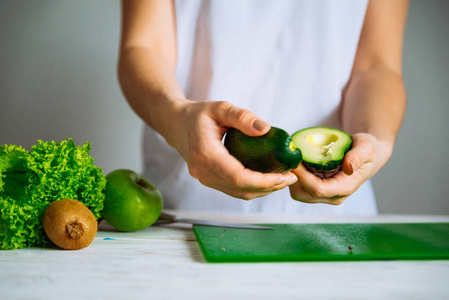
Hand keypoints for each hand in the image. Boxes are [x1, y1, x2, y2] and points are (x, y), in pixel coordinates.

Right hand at [168, 100, 297, 199]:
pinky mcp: (209, 180)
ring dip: (263, 190)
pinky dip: (252, 187)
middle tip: (291, 176)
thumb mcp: (220, 108)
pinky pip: (233, 190)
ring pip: (238, 193)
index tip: (284, 175)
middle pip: (241, 189)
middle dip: (269, 187)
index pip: (238, 177)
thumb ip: (242, 117)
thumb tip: (265, 129)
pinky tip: (267, 178)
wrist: (176, 124)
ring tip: (283, 178)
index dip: (264, 181)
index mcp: (206, 154)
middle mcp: (203, 171)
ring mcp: (205, 179)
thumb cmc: (197, 114)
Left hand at [289, 133, 390, 204]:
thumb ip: (358, 156)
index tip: (293, 161)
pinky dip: (294, 174)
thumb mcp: (367, 147)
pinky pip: (299, 186)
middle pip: (302, 194)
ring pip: (298, 192)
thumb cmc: (368, 149)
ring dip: (291, 176)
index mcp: (345, 188)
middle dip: (292, 178)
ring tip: (290, 157)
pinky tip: (295, 159)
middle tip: (287, 157)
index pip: (317, 190)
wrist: (368, 154)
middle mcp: (333, 196)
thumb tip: (348, 168)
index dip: (302, 177)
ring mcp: (324, 194)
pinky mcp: (317, 188)